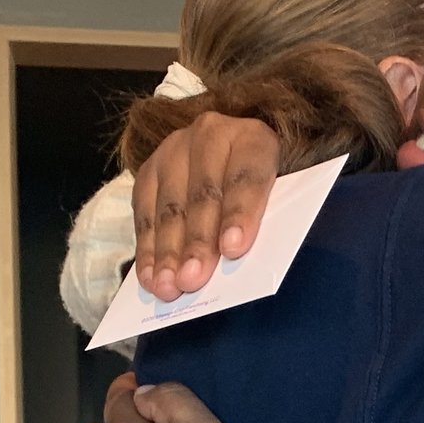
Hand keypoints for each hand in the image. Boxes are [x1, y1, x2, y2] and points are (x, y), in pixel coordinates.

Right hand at [130, 113, 281, 299]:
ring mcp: (174, 149)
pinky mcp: (149, 170)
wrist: (234, 159)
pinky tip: (149, 277)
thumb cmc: (263, 191)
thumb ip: (267, 218)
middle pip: (203, 194)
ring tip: (167, 286)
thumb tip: (243, 261)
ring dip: (167, 252)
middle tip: (192, 279)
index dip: (240, 213)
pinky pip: (144, 214)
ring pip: (170, 206)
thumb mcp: (279, 195)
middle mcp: (210, 135)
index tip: (234, 249)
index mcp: (253, 138)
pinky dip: (146, 250)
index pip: (246, 175)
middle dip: (197, 242)